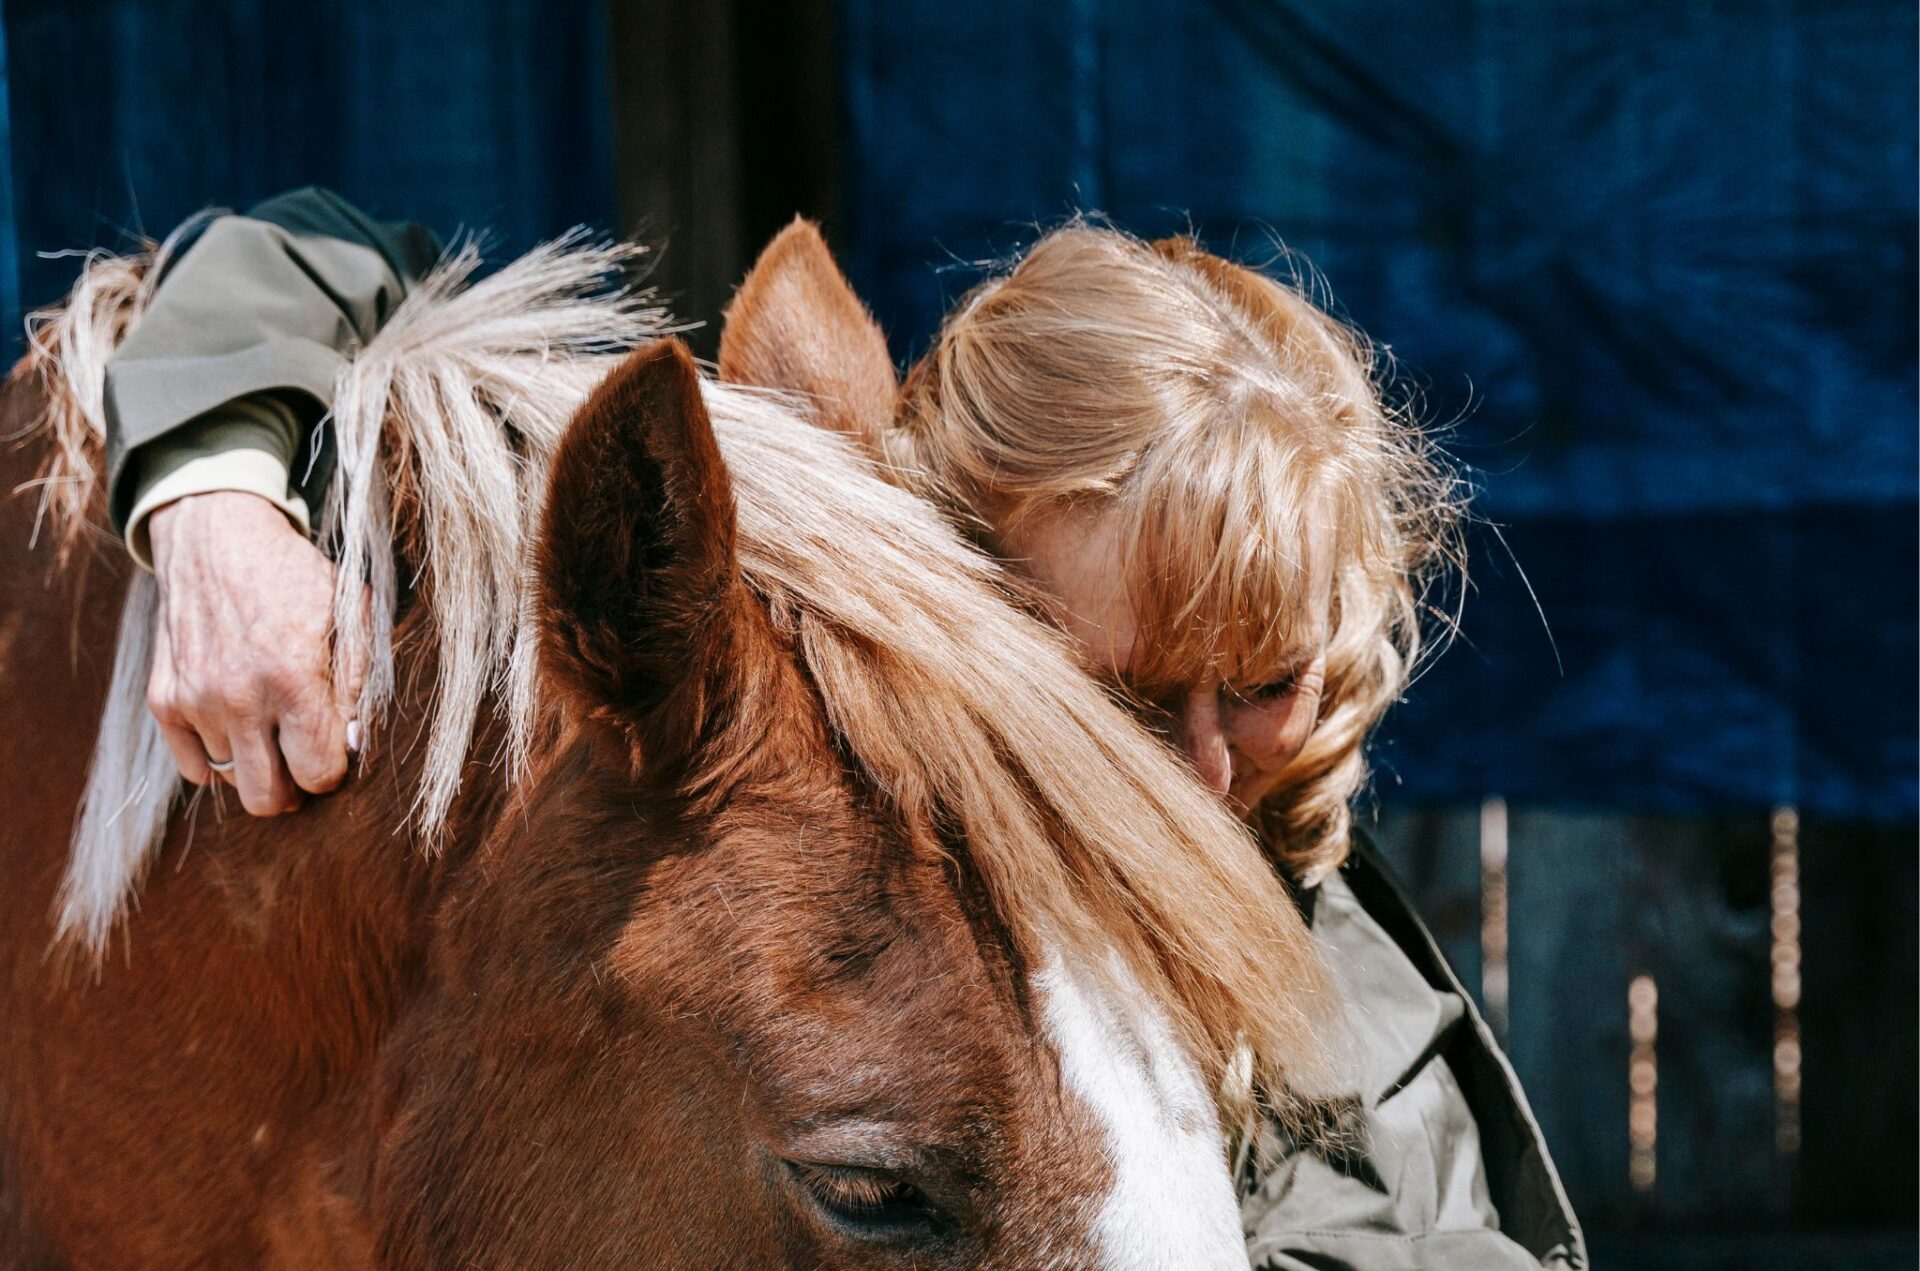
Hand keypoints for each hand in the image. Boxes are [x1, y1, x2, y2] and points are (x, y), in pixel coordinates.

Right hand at [146, 491, 361, 814]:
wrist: (216, 539)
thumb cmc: (294, 577)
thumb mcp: (349, 614)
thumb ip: (356, 683)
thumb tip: (351, 745)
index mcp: (294, 677)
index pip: (316, 773)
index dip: (332, 771)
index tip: (333, 748)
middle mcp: (238, 697)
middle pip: (267, 798)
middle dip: (293, 788)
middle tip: (301, 758)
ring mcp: (195, 701)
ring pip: (232, 781)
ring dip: (255, 761)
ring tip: (269, 721)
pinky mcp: (163, 700)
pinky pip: (193, 769)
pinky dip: (218, 758)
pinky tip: (238, 727)